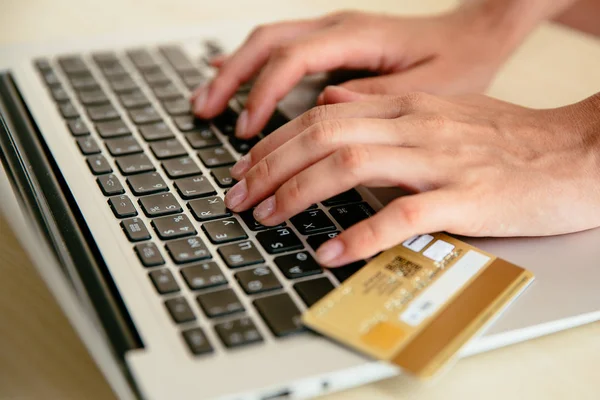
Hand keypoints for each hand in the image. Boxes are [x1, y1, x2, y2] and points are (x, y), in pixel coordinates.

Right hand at [191, 3, 542, 137]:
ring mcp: (333, 31)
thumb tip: (326, 107)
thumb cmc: (461, 62)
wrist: (477, 34)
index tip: (247, 132)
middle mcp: (338, 27)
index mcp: (359, 37)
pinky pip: (281, 48)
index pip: (293, 59)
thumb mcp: (432, 88)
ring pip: (268, 43)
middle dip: (232, 80)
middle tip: (204, 114)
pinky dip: (252, 67)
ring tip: (205, 104)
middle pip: (267, 44)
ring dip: (234, 73)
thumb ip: (378, 98)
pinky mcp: (333, 43)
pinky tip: (232, 82)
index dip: (264, 94)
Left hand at [223, 87, 599, 266]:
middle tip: (236, 197)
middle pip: (321, 137)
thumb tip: (332, 105)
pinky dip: (359, 234)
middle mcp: (414, 128)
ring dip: (297, 194)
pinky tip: (329, 251)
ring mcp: (438, 161)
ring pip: (348, 167)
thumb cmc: (512, 138)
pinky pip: (401, 214)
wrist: (579, 150)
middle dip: (268, 168)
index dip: (274, 144)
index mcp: (406, 109)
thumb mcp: (442, 111)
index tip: (246, 169)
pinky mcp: (465, 197)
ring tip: (265, 218)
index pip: (320, 117)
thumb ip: (384, 110)